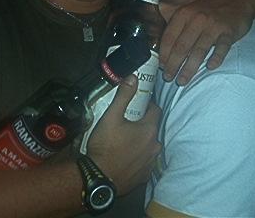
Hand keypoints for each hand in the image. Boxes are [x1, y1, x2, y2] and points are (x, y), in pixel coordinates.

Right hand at [86, 75, 161, 194]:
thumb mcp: (111, 116)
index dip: (147, 105)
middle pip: (152, 128)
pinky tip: (125, 155)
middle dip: (142, 124)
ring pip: (149, 145)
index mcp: (149, 130)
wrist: (99, 177)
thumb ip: (123, 96)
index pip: (155, 110)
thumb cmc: (105, 146)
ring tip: (124, 139)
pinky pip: (144, 161)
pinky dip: (138, 156)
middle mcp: (154, 146)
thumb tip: (133, 77)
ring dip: (141, 141)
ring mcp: (150, 162)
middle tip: (127, 122)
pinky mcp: (144, 175)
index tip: (137, 104)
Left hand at [160, 0, 253, 84]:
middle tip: (169, 78)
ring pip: (198, 50)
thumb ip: (176, 26)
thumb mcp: (189, 10)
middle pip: (181, 47)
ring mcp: (213, 26)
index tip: (161, 67)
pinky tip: (210, 67)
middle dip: (173, 65)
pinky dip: (216, 58)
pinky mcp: (229, 31)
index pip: (169, 38)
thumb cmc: (209, 8)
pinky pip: (221, 47)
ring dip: (189, 67)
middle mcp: (196, 20)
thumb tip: (162, 47)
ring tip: (183, 80)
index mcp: (183, 15)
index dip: (164, 54)